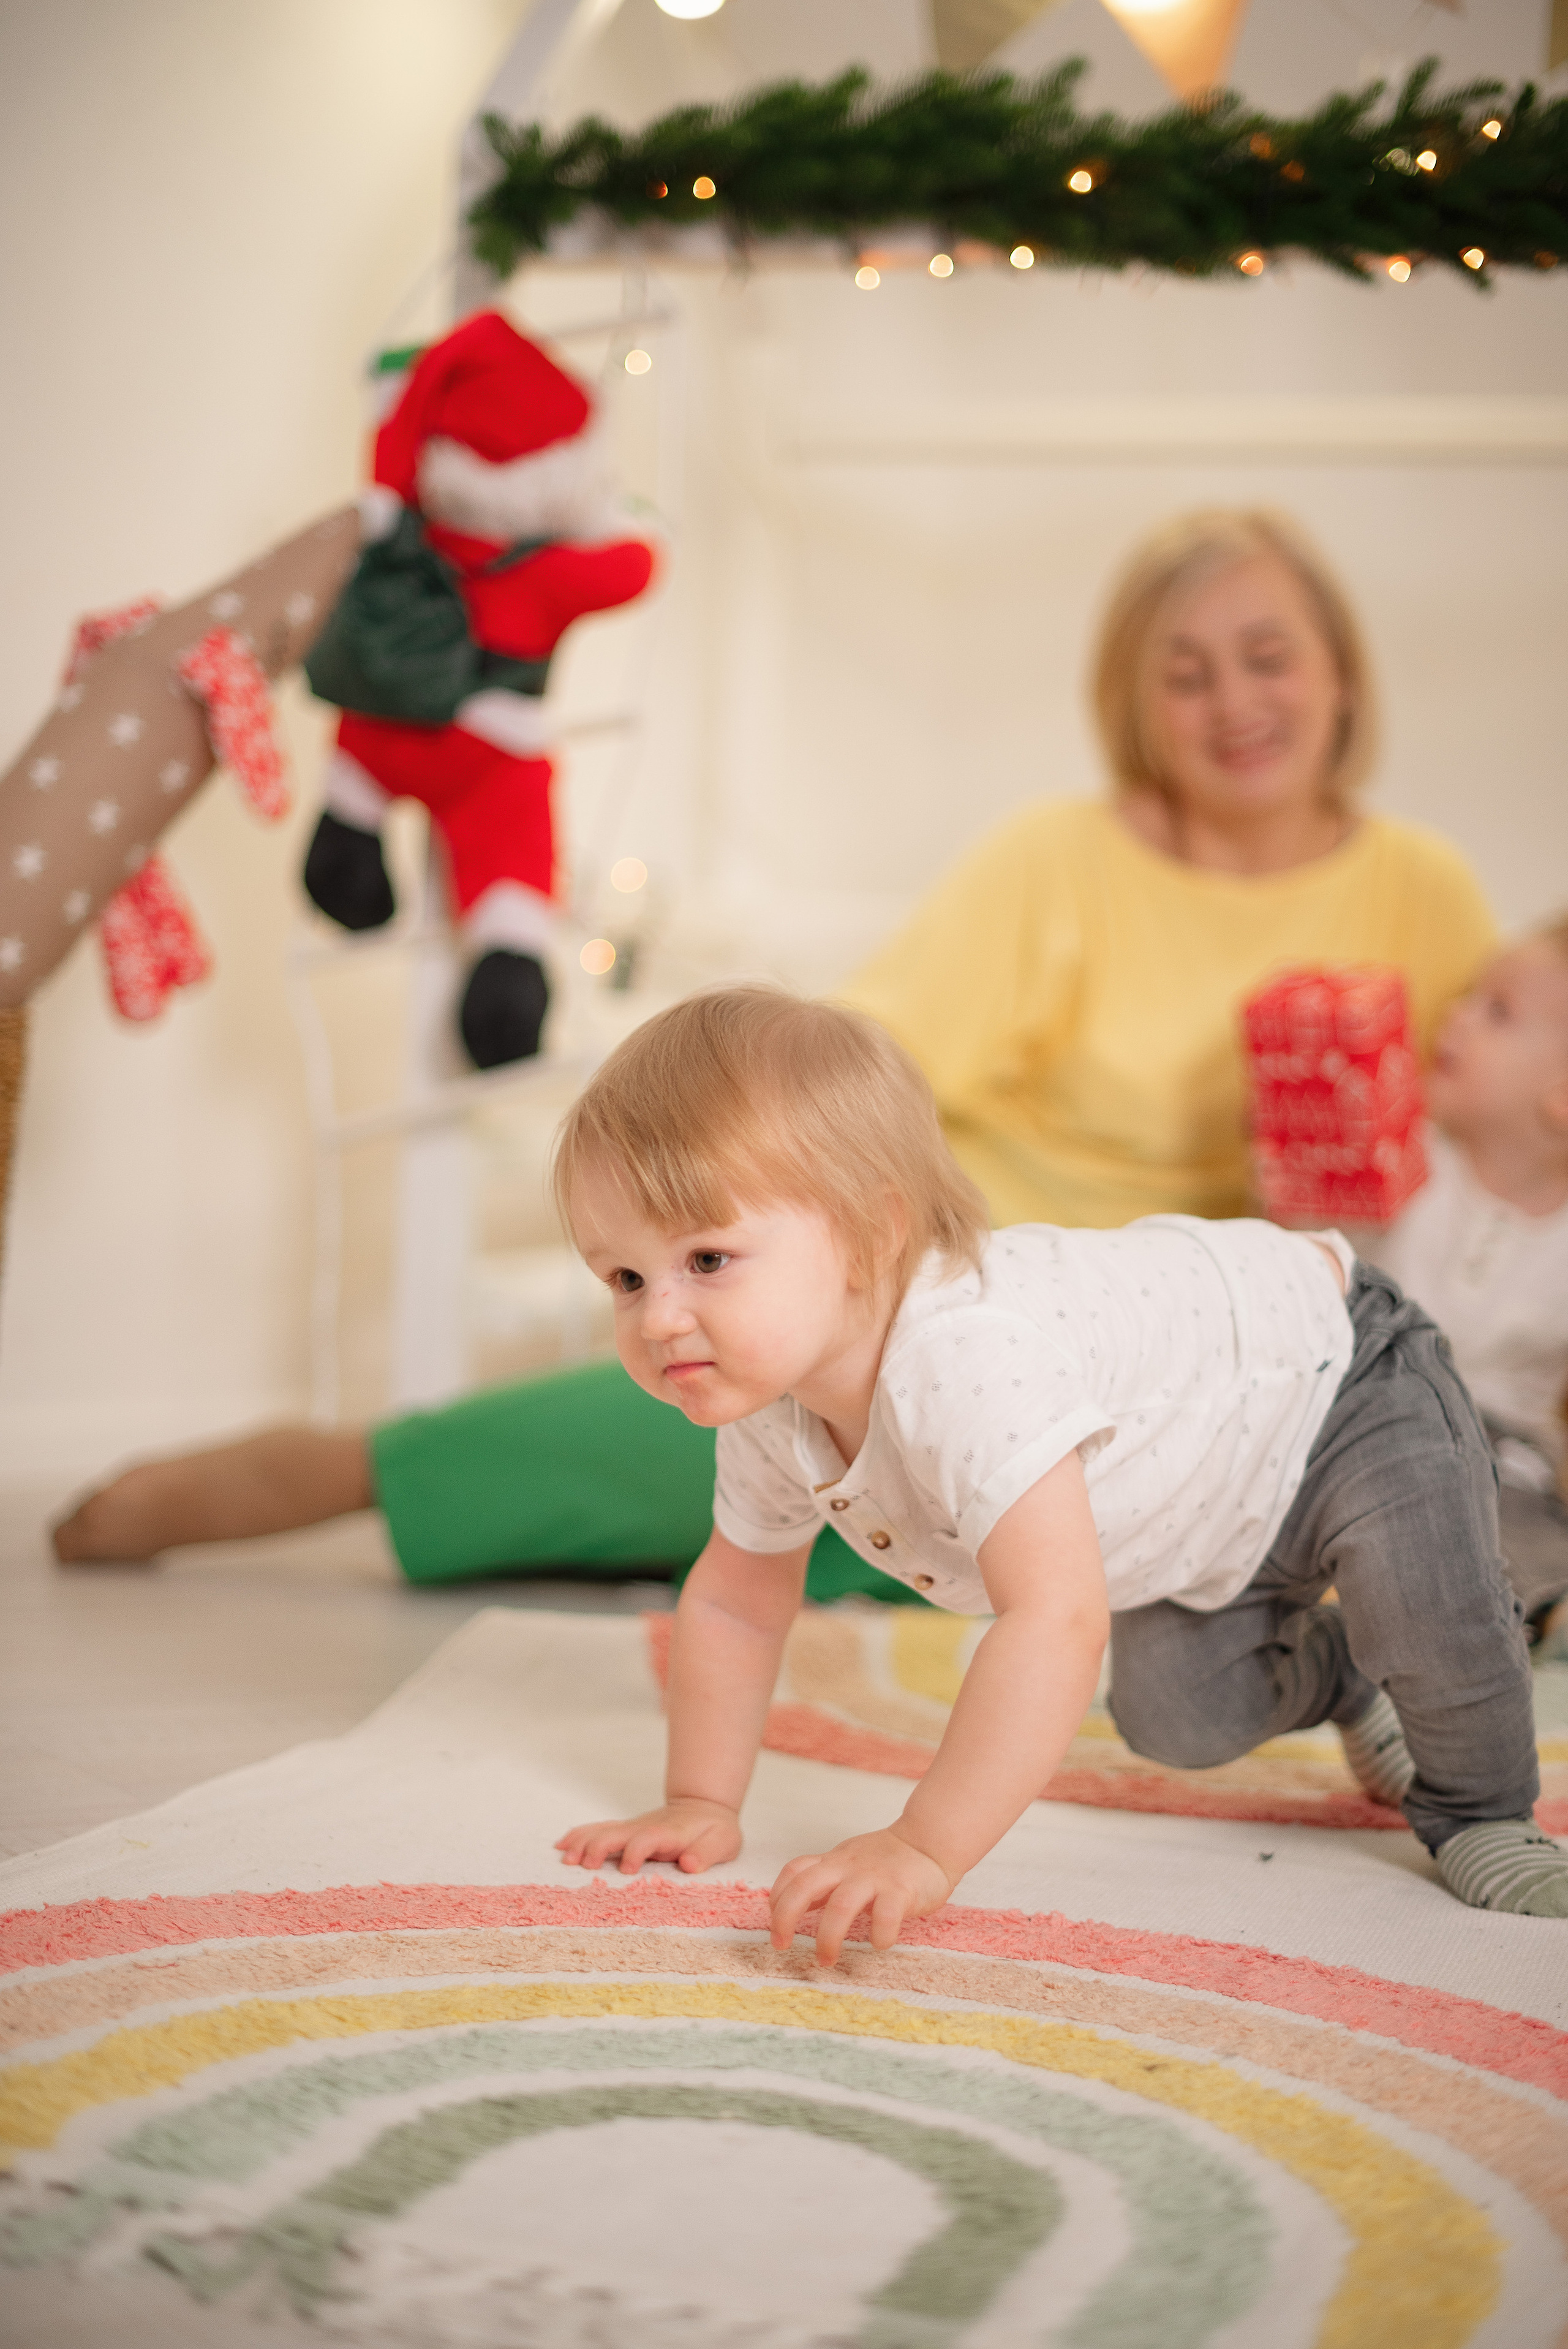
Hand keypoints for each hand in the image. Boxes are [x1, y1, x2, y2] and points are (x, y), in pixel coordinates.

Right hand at [554, 1798, 740, 1875]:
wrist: (704, 1807)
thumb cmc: (715, 1830)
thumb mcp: (723, 1841)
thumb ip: (707, 1852)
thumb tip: (689, 1864)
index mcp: (669, 1834)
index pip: (647, 1839)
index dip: (636, 1851)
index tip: (628, 1869)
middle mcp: (645, 1829)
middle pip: (616, 1833)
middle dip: (598, 1847)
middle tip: (582, 1865)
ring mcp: (632, 1829)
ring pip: (603, 1831)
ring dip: (583, 1842)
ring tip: (565, 1858)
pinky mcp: (625, 1832)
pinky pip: (599, 1830)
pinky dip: (579, 1836)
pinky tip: (561, 1846)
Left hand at [769, 1827, 953, 1966]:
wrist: (930, 1841)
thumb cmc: (886, 1859)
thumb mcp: (847, 1864)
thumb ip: (823, 1882)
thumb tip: (789, 1906)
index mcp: (834, 1862)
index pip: (794, 1871)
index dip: (777, 1897)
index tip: (774, 1923)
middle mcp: (848, 1867)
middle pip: (805, 1885)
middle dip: (786, 1917)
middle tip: (781, 1945)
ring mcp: (874, 1878)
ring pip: (841, 1905)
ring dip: (828, 1937)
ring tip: (825, 1960)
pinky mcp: (901, 1890)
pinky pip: (886, 1915)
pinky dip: (879, 1935)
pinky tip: (879, 1945)